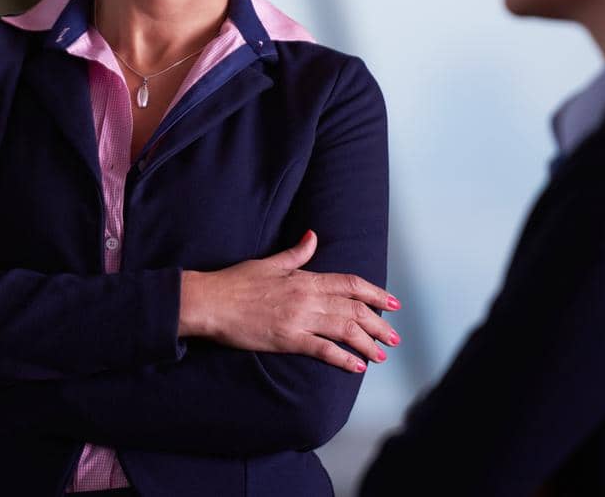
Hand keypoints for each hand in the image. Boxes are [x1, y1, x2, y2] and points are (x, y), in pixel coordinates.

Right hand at [178, 230, 400, 372]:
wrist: (210, 301)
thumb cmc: (236, 282)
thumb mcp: (269, 262)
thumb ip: (296, 254)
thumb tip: (313, 236)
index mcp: (304, 278)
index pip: (349, 284)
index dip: (375, 293)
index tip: (393, 303)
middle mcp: (307, 297)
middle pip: (354, 309)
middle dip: (378, 324)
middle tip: (394, 337)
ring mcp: (298, 319)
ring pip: (344, 329)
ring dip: (367, 343)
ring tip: (381, 355)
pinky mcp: (287, 339)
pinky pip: (322, 349)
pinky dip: (343, 358)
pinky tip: (357, 367)